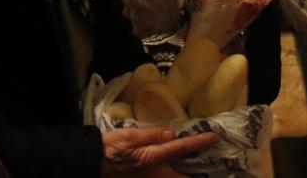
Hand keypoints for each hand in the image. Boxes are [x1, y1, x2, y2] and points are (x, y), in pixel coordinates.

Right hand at [100, 127, 218, 176]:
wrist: (92, 163)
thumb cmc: (109, 149)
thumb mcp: (129, 135)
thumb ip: (152, 135)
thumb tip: (172, 133)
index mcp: (153, 158)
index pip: (181, 148)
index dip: (200, 142)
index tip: (214, 137)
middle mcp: (155, 174)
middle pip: (183, 176)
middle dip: (197, 171)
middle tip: (211, 164)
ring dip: (186, 173)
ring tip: (197, 167)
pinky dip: (174, 174)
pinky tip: (177, 168)